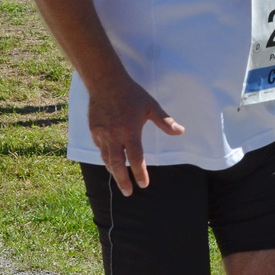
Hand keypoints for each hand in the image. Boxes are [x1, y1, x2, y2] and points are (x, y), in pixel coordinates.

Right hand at [87, 76, 184, 194]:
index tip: (143, 185)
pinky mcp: (94, 130)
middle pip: (117, 165)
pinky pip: (99, 148)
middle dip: (123, 181)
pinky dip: (105, 156)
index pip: (135, 159)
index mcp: (130, 132)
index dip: (139, 173)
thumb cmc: (131, 93)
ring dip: (113, 170)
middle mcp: (114, 137)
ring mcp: (102, 134)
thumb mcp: (151, 106)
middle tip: (128, 192)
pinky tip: (108, 159)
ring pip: (106, 158)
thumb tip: (181, 131)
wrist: (105, 82)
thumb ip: (165, 121)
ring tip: (118, 178)